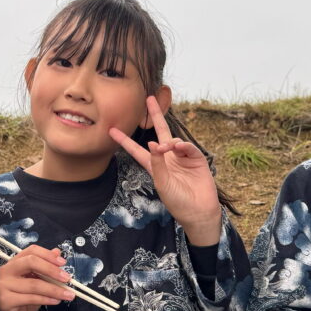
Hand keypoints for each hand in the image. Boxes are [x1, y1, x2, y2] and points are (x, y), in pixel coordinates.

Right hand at [0, 245, 73, 310]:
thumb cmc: (25, 298)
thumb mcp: (38, 281)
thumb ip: (45, 267)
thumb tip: (57, 252)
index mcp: (14, 262)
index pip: (31, 251)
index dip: (48, 255)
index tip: (63, 263)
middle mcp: (6, 271)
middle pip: (30, 262)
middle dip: (52, 270)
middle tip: (67, 278)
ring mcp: (3, 285)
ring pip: (34, 284)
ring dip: (54, 289)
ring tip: (68, 294)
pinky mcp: (5, 300)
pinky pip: (31, 298)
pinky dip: (47, 299)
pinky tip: (56, 301)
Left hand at [108, 96, 221, 245]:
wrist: (198, 211)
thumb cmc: (177, 201)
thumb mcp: (161, 183)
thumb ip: (156, 163)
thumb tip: (152, 142)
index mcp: (154, 166)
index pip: (136, 150)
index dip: (125, 141)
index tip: (111, 130)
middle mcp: (167, 158)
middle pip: (159, 132)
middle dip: (155, 116)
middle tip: (149, 99)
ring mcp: (182, 157)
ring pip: (173, 139)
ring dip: (169, 141)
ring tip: (167, 147)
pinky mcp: (196, 159)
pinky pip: (187, 147)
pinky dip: (182, 145)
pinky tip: (178, 147)